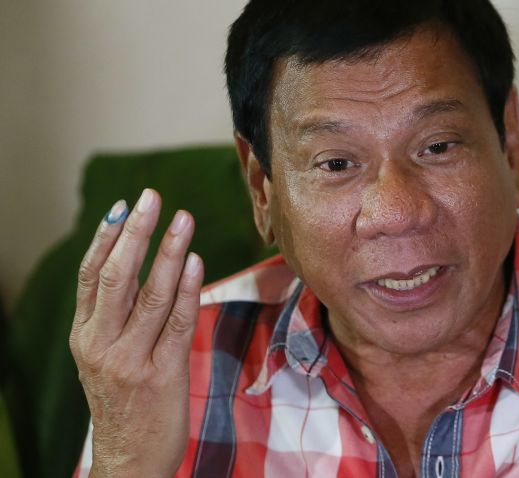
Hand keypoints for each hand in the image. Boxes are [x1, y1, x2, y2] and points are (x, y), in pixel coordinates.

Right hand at [69, 189, 203, 476]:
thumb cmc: (123, 402)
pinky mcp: (162, 375)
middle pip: (116, 277)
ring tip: (182, 219)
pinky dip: (186, 289)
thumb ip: (113, 316)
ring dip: (168, 253)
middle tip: (151, 197)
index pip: (90, 276)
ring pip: (149, 296)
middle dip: (135, 233)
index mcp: (84, 336)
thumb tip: (133, 264)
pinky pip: (177, 324)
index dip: (107, 238)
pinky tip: (195, 263)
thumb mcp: (103, 357)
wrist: (128, 458)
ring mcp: (130, 361)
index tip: (124, 205)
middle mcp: (101, 345)